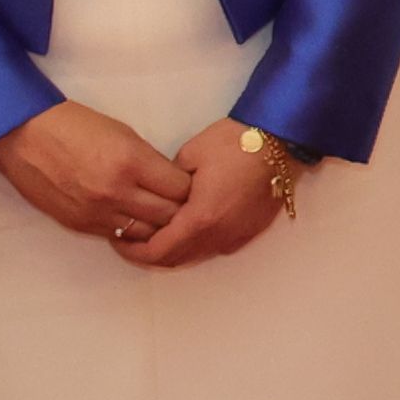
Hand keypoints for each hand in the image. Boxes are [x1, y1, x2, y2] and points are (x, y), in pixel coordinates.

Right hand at [0, 101, 192, 250]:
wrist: (25, 136)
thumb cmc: (76, 126)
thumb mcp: (123, 134)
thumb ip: (149, 161)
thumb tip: (171, 183)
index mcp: (131, 162)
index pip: (180, 189)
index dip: (190, 188)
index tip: (191, 184)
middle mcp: (116, 192)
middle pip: (168, 216)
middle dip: (181, 211)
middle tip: (183, 204)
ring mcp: (97, 213)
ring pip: (145, 234)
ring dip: (157, 226)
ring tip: (160, 215)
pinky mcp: (80, 225)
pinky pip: (118, 237)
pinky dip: (131, 232)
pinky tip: (134, 220)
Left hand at [125, 118, 297, 268]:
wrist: (281, 139)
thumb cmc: (233, 142)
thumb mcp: (189, 156)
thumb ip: (170, 186)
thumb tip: (162, 197)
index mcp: (200, 218)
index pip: (158, 250)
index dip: (134, 251)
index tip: (119, 241)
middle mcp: (219, 235)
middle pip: (176, 259)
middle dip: (150, 255)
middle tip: (132, 240)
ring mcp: (238, 235)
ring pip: (197, 255)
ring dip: (176, 250)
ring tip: (159, 234)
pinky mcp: (251, 229)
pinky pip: (217, 246)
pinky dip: (198, 244)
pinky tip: (192, 227)